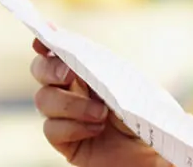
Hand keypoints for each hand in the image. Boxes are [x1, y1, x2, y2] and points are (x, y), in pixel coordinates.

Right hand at [31, 39, 159, 166]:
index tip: (43, 39)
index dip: (46, 42)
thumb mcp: (129, 88)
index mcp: (86, 70)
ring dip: (71, 104)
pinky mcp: (64, 141)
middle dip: (49, 68)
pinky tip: (96, 130)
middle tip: (68, 74)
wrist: (152, 153)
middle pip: (40, 70)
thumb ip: (105, 73)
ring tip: (101, 114)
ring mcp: (64, 115)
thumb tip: (82, 61)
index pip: (59, 51)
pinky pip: (51, 129)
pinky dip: (73, 127)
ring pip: (43, 99)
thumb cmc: (146, 117)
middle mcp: (70, 90)